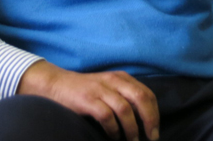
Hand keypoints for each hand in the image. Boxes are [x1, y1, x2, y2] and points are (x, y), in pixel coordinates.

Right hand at [17, 61, 159, 140]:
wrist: (56, 84)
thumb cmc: (85, 90)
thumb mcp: (108, 87)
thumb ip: (124, 95)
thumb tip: (144, 119)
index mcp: (121, 78)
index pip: (147, 93)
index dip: (155, 113)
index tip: (155, 130)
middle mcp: (113, 81)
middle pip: (141, 98)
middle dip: (149, 120)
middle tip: (150, 137)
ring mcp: (100, 90)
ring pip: (125, 109)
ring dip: (132, 129)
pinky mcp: (88, 100)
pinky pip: (107, 116)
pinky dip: (113, 129)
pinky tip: (113, 137)